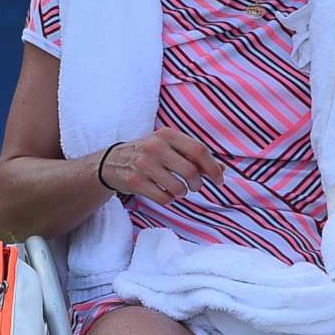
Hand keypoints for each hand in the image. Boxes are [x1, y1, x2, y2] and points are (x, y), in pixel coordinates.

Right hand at [98, 129, 224, 204]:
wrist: (112, 161)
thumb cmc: (149, 154)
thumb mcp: (169, 147)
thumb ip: (194, 156)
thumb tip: (222, 170)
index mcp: (167, 134)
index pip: (198, 150)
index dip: (212, 167)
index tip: (218, 180)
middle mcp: (155, 147)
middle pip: (190, 171)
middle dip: (198, 184)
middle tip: (195, 186)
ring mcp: (144, 165)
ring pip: (178, 188)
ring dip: (183, 193)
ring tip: (178, 189)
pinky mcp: (135, 182)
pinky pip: (164, 198)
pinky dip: (169, 199)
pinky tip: (164, 193)